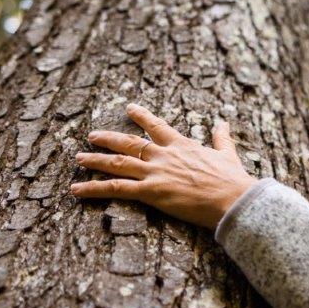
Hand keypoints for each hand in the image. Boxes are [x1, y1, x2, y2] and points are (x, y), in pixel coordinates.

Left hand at [70, 103, 257, 228]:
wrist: (232, 199)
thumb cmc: (232, 179)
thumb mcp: (227, 154)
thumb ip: (221, 138)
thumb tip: (224, 123)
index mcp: (181, 145)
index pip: (156, 126)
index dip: (141, 116)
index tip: (129, 108)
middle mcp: (163, 155)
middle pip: (128, 143)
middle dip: (108, 139)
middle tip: (92, 136)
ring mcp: (155, 173)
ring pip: (117, 163)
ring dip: (95, 160)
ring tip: (79, 159)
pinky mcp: (150, 192)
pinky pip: (115, 189)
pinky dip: (93, 188)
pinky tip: (76, 190)